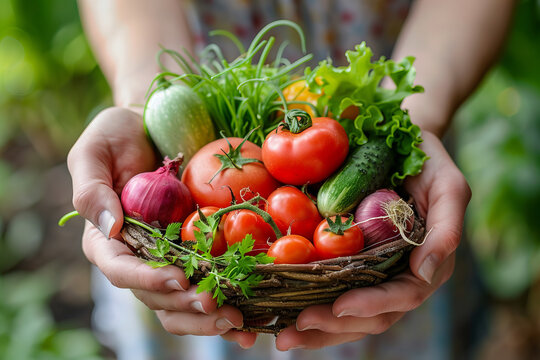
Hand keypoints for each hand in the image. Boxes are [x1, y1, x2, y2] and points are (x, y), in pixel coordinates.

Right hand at [68, 107, 255, 346]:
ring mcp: (166, 256)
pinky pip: (205, 282)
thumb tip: (109, 227)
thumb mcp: (93, 152)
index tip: (177, 278)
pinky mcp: (193, 250)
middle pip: (155, 296)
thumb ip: (91, 189)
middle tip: (219, 308)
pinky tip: (249, 317)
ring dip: (207, 316)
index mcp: (105, 240)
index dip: (147, 280)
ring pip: (180, 301)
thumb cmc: (117, 135)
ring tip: (238, 320)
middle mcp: (135, 256)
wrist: (153, 125)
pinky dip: (225, 303)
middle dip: (186, 306)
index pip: (121, 270)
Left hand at [275, 131, 470, 349]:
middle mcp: (396, 274)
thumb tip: (426, 272)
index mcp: (424, 265)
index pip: (400, 297)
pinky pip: (328, 286)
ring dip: (316, 328)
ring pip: (346, 312)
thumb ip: (447, 229)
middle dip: (332, 327)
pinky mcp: (347, 257)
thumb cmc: (427, 162)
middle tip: (293, 333)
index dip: (372, 305)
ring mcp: (371, 268)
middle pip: (368, 315)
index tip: (339, 306)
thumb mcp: (448, 187)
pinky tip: (280, 311)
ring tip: (281, 336)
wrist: (399, 141)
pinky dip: (307, 301)